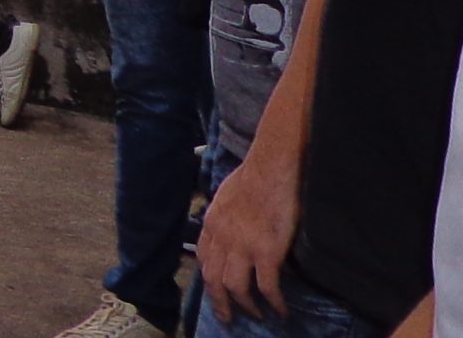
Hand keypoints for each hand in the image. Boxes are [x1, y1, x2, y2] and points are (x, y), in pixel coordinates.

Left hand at [197, 150, 299, 321]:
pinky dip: (274, 303)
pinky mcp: (266, 252)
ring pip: (235, 288)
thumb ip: (223, 216)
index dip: (209, 280)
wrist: (271, 167)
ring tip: (257, 316)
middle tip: (228, 318)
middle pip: (213, 279)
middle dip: (219, 303)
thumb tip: (227, 228)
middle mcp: (221, 238)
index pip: (204, 259)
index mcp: (211, 223)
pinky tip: (281, 310)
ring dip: (245, 306)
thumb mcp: (225, 197)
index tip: (216, 291)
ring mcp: (242, 246)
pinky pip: (267, 287)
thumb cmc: (253, 177)